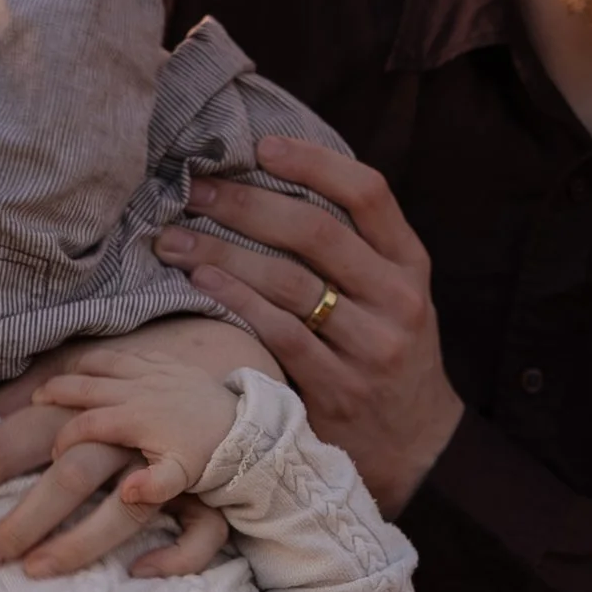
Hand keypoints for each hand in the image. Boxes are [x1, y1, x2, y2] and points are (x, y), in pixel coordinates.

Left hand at [0, 323, 258, 577]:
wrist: (218, 389)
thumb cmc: (127, 398)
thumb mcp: (66, 393)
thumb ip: (16, 410)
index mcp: (68, 411)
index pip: (1, 446)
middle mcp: (114, 435)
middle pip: (63, 476)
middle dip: (20, 520)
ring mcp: (162, 465)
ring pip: (123, 508)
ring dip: (79, 540)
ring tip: (37, 572)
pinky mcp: (204, 495)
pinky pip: (196, 531)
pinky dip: (171, 555)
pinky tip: (138, 575)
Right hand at [33, 359, 242, 514]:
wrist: (245, 428)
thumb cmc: (208, 458)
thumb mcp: (183, 479)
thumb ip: (153, 487)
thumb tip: (125, 491)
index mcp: (135, 419)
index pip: (85, 425)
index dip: (64, 438)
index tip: (56, 453)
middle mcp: (138, 389)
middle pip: (83, 385)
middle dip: (55, 392)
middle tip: (34, 399)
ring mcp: (151, 371)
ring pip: (102, 362)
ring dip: (75, 369)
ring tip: (58, 379)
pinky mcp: (166, 362)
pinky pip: (127, 352)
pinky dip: (104, 357)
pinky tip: (94, 364)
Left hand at [155, 135, 463, 513]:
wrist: (417, 446)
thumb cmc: (387, 353)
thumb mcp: (392, 294)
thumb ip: (352, 248)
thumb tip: (272, 184)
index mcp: (410, 264)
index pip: (368, 193)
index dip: (314, 161)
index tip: (261, 145)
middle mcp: (397, 299)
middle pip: (316, 233)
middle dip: (246, 204)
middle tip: (193, 188)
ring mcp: (369, 347)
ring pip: (288, 283)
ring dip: (223, 253)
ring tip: (174, 238)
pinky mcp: (337, 390)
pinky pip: (278, 334)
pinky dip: (235, 302)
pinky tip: (200, 283)